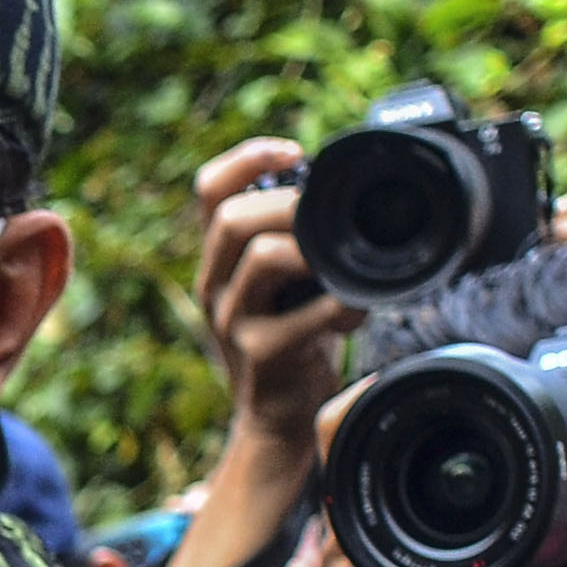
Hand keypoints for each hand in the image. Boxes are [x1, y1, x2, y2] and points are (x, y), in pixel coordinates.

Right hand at [190, 136, 358, 453]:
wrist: (282, 414)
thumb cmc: (296, 336)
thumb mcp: (288, 279)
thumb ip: (297, 238)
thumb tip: (342, 189)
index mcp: (221, 258)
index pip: (210, 190)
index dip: (247, 158)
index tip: (295, 152)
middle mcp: (215, 285)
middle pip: (231, 217)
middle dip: (287, 204)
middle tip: (326, 218)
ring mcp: (232, 321)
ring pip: (262, 257)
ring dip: (314, 250)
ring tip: (343, 267)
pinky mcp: (260, 355)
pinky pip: (302, 316)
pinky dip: (339, 307)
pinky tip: (356, 312)